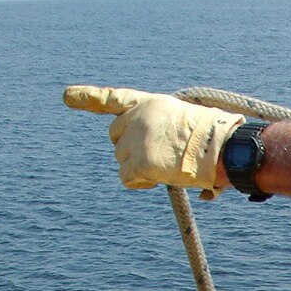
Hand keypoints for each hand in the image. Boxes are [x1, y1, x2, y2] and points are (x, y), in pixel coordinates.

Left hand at [63, 85, 242, 195]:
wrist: (223, 148)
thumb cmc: (221, 145)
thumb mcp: (193, 128)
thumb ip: (181, 144)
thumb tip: (208, 194)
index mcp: (152, 104)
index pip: (114, 98)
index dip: (88, 97)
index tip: (66, 96)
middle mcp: (138, 117)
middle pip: (116, 138)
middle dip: (131, 151)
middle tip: (158, 159)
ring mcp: (136, 138)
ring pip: (122, 161)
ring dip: (141, 169)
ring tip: (169, 167)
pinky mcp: (138, 160)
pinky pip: (128, 178)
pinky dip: (141, 183)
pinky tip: (160, 178)